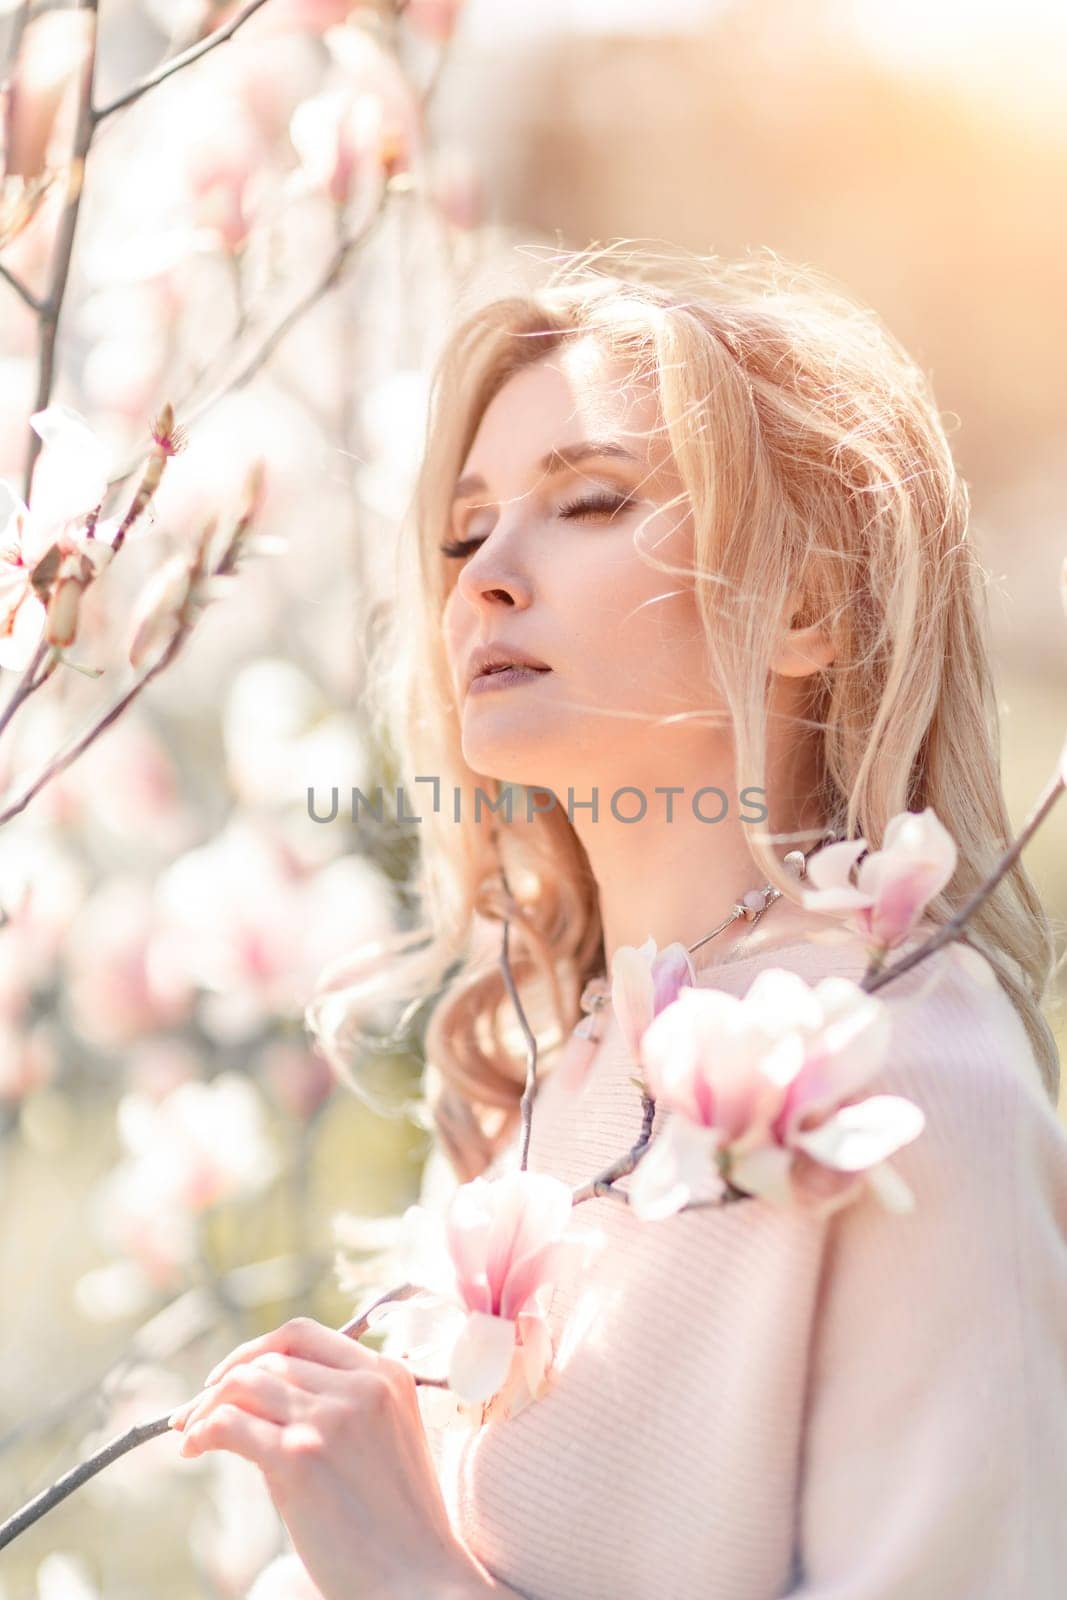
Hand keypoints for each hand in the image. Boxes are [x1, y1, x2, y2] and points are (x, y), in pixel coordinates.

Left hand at [168, 1315, 492, 1599]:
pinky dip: (202, 1431)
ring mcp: (330, 1418)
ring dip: (206, 1406)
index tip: (229, 1376)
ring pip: (244, 1383)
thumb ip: (340, 1408)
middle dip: (223, 1381)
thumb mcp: (385, 1439)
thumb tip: (263, 1404)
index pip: (303, 1336)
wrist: (417, 1580)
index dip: (256, 1351)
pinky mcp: (300, 1456)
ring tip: (190, 1435)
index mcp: (387, 1374)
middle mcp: (360, 1385)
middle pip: (269, 1359)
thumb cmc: (398, 1525)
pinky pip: (230, 1424)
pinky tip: (194, 1449)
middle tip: (195, 1412)